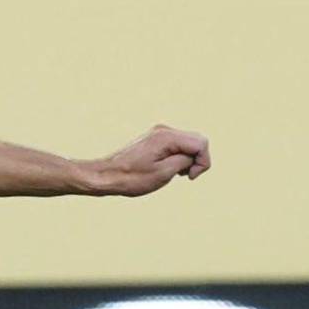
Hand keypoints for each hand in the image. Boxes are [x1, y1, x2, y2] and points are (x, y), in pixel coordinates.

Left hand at [90, 125, 210, 196]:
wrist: (105, 175)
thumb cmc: (132, 178)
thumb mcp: (164, 172)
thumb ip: (186, 160)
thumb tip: (194, 155)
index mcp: (167, 137)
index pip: (202, 143)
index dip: (203, 162)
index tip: (189, 177)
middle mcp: (164, 130)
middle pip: (197, 141)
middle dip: (197, 159)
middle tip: (184, 176)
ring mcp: (158, 133)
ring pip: (188, 143)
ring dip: (188, 159)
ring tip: (174, 173)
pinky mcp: (154, 139)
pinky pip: (177, 145)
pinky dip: (179, 157)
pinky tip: (167, 169)